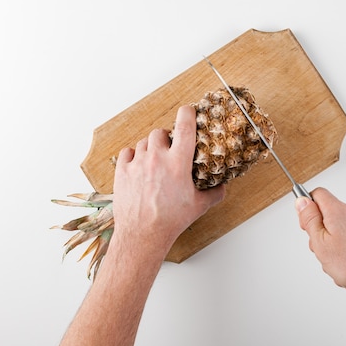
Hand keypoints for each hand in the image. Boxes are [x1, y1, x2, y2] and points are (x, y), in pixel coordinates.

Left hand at [112, 105, 224, 257]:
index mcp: (178, 163)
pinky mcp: (122, 171)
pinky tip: (138, 165)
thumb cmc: (171, 221)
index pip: (184, 126)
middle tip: (170, 150)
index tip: (187, 111)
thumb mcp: (199, 207)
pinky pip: (127, 152)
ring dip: (150, 148)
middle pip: (161, 132)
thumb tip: (222, 187)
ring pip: (144, 142)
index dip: (187, 113)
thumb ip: (214, 193)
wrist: (143, 234)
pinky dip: (133, 155)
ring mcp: (137, 163)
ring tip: (155, 161)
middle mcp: (157, 158)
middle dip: (166, 138)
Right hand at [295, 188, 345, 294]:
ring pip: (338, 229)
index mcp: (337, 210)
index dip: (307, 207)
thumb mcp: (320, 242)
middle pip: (327, 214)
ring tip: (337, 261)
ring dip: (333, 245)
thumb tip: (301, 201)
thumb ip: (309, 219)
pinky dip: (345, 251)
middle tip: (322, 248)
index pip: (317, 194)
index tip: (306, 224)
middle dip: (320, 232)